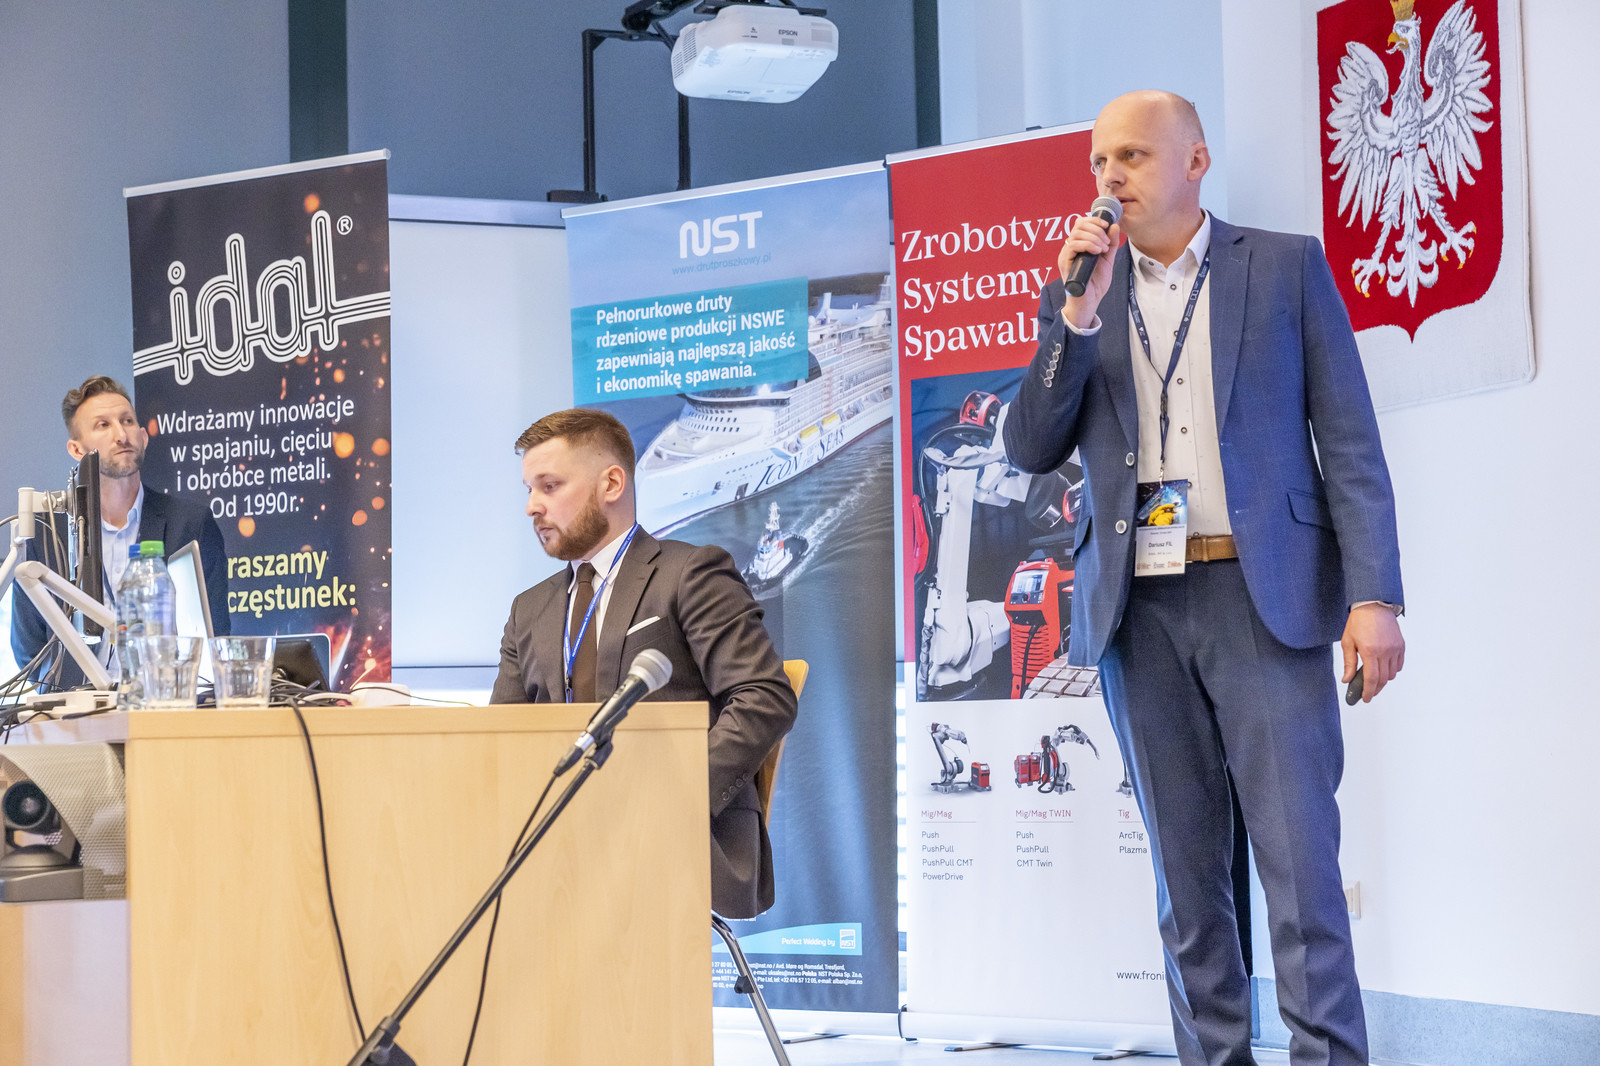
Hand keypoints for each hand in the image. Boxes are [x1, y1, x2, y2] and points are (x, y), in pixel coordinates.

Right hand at [1056, 214, 1120, 329]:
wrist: (1090, 302)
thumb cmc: (1096, 284)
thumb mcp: (1108, 260)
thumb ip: (1111, 244)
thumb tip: (1114, 226)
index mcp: (1079, 245)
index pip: (1081, 223)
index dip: (1094, 220)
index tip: (1107, 225)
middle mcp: (1070, 248)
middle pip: (1078, 224)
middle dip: (1096, 229)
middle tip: (1106, 242)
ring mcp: (1066, 255)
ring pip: (1076, 233)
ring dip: (1094, 238)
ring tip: (1103, 249)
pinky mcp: (1065, 263)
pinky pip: (1073, 245)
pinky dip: (1088, 245)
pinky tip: (1097, 252)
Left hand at [1340, 604, 1403, 702]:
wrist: (1373, 605)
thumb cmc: (1358, 622)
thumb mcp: (1347, 642)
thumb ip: (1349, 663)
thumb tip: (1347, 679)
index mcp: (1370, 651)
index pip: (1371, 679)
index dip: (1368, 692)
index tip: (1365, 698)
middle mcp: (1385, 652)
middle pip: (1383, 679)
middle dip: (1375, 689)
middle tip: (1368, 692)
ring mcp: (1395, 649)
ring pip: (1392, 674)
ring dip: (1383, 680)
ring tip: (1373, 678)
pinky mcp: (1401, 645)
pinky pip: (1399, 665)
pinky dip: (1392, 670)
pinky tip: (1383, 668)